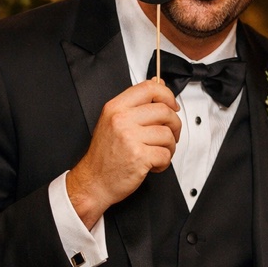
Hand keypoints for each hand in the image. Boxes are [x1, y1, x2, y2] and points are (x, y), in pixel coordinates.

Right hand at [66, 80, 181, 226]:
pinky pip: (165, 154)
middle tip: (170, 135)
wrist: (94, 181)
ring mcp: (130, 138)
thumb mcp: (113, 121)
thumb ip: (135, 104)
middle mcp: (121, 120)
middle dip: (174, 124)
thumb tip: (159, 85)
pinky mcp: (139, 156)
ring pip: (167, 134)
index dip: (167, 95)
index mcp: (115, 107)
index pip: (149, 88)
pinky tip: (153, 164)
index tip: (172, 105)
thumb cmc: (104, 154)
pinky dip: (164, 162)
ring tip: (157, 152)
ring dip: (169, 147)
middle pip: (164, 111)